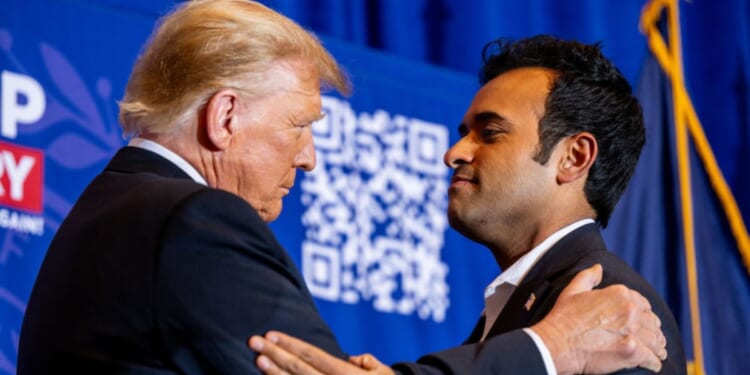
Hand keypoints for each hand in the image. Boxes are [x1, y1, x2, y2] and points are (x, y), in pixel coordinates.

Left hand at [249, 331, 394, 374]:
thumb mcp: (383, 374)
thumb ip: (367, 363)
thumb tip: (354, 359)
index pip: (312, 355)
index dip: (290, 344)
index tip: (271, 334)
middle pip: (298, 368)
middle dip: (275, 354)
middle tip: (254, 341)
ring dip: (274, 373)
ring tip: (258, 359)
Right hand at [530, 264, 667, 374]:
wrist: (557, 343)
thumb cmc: (562, 318)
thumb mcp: (572, 291)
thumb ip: (588, 277)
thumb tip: (598, 268)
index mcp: (619, 294)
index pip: (643, 304)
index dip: (644, 314)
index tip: (644, 322)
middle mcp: (629, 310)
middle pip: (652, 322)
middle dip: (654, 331)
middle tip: (654, 340)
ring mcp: (632, 331)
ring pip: (655, 340)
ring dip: (657, 347)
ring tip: (658, 353)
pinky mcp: (632, 351)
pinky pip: (652, 358)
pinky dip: (654, 362)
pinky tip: (654, 364)